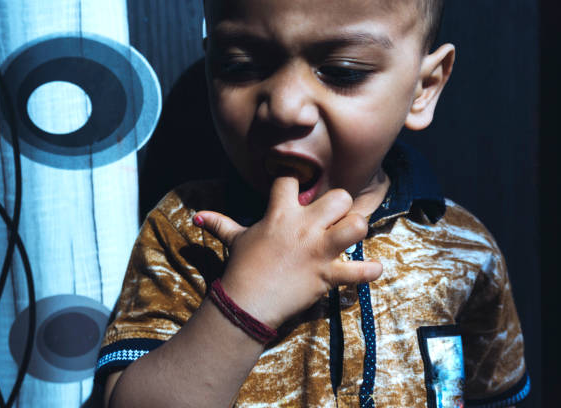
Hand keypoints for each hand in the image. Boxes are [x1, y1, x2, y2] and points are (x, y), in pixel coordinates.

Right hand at [193, 176, 381, 328]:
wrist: (246, 303)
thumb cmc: (241, 268)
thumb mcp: (234, 241)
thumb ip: (220, 224)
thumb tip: (197, 215)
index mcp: (280, 214)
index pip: (291, 179)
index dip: (295, 178)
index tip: (298, 184)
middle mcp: (304, 227)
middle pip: (338, 197)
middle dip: (340, 204)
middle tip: (333, 216)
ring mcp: (319, 251)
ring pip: (356, 226)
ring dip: (357, 229)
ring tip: (350, 234)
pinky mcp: (329, 275)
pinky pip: (359, 272)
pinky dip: (370, 271)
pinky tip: (374, 268)